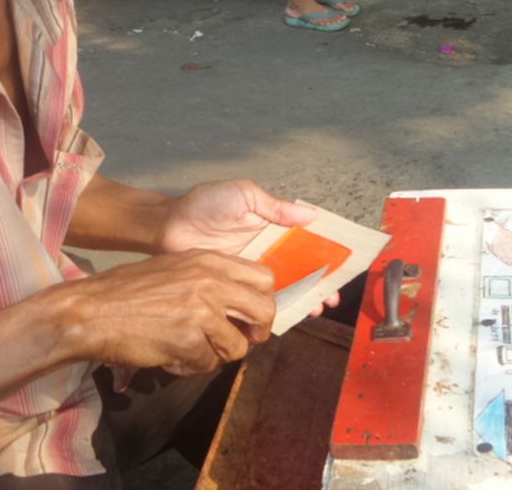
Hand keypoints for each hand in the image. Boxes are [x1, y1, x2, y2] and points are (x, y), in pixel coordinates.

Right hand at [63, 249, 276, 374]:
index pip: (264, 278)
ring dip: (217, 355)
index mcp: (208, 260)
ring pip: (238, 346)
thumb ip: (209, 280)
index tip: (251, 318)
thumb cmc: (127, 292)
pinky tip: (172, 357)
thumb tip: (240, 305)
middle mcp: (210, 281)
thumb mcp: (175, 269)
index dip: (263, 303)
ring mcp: (201, 310)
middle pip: (264, 311)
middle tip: (240, 341)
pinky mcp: (189, 339)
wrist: (91, 310)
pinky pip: (208, 364)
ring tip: (191, 350)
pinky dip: (191, 367)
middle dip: (257, 333)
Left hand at [159, 181, 341, 315]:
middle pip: (301, 269)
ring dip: (303, 298)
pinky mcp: (236, 286)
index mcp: (272, 228)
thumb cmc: (205, 205)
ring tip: (316, 309)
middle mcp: (267, 251)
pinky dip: (275, 308)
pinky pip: (260, 299)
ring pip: (285, 287)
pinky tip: (288, 317)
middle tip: (331, 298)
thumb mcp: (244, 196)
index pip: (306, 242)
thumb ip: (275, 207)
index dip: (325, 254)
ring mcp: (252, 270)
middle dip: (320, 283)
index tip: (342, 268)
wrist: (169, 227)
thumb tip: (312, 214)